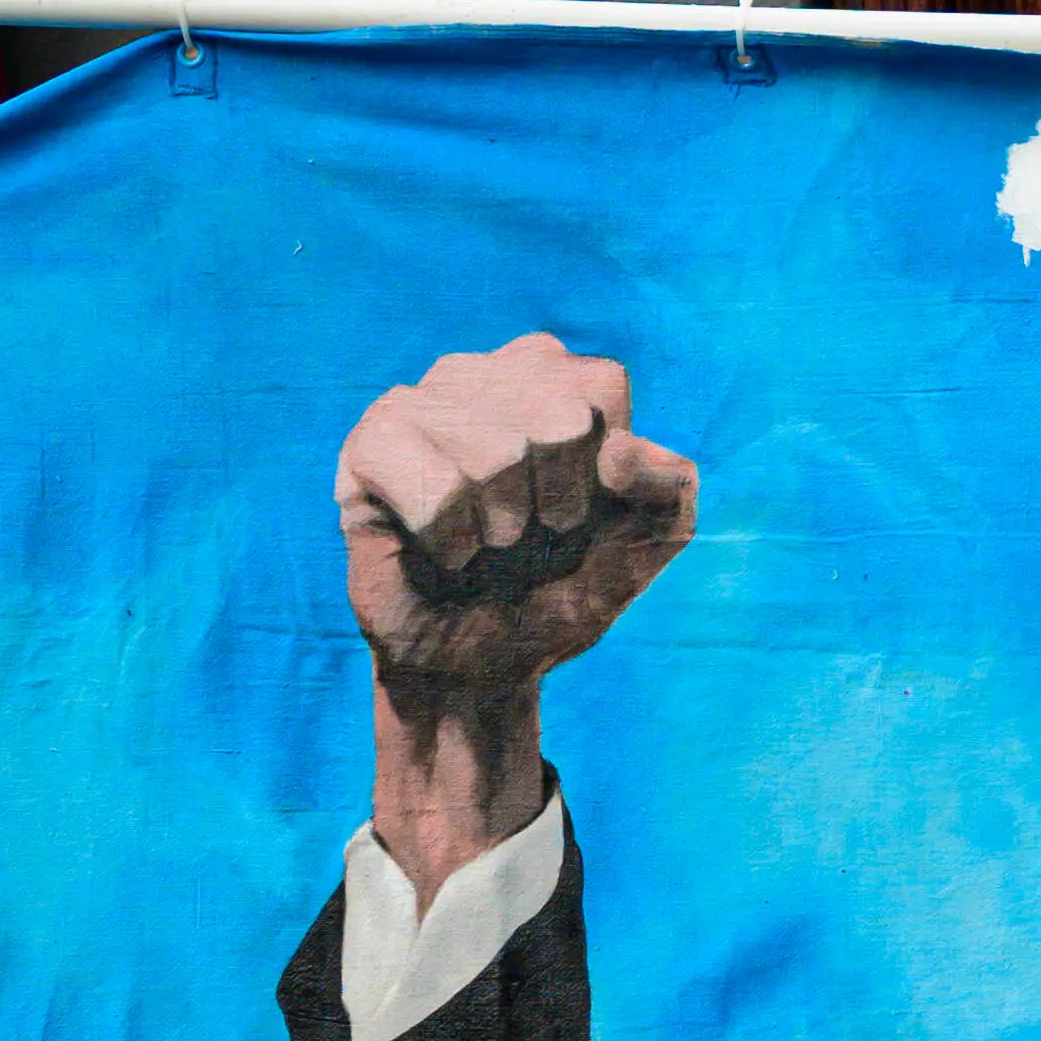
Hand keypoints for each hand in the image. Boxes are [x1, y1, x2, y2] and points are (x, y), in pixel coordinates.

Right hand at [339, 336, 690, 886]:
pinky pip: (435, 490)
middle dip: (554, 505)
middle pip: (556, 420)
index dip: (602, 475)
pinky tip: (441, 552)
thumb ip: (671, 487)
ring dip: (501, 531)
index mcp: (552, 374)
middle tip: (524, 537)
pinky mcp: (369, 447)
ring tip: (481, 546)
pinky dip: (451, 543)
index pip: (601, 388)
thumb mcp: (646, 543)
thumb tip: (619, 453)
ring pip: (495, 454)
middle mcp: (482, 372)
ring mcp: (418, 402)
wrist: (484, 668)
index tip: (577, 513)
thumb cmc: (560, 592)